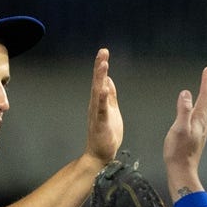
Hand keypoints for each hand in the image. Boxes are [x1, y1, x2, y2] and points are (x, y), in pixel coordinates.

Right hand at [84, 48, 122, 165]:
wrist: (100, 155)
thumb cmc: (106, 135)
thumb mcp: (111, 110)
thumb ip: (110, 96)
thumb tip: (108, 80)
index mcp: (99, 102)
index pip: (101, 80)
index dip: (102, 66)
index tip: (104, 52)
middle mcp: (96, 105)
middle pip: (98, 82)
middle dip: (100, 66)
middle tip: (103, 51)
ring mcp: (97, 114)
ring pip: (98, 93)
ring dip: (100, 78)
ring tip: (103, 64)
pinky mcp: (100, 123)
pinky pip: (101, 109)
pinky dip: (102, 98)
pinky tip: (104, 89)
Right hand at [164, 66, 206, 199]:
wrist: (182, 171)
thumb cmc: (178, 152)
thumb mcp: (179, 129)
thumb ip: (183, 110)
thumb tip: (186, 94)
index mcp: (199, 119)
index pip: (205, 96)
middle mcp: (203, 123)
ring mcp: (201, 130)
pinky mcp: (198, 135)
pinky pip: (204, 115)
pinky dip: (204, 106)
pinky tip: (200, 109)